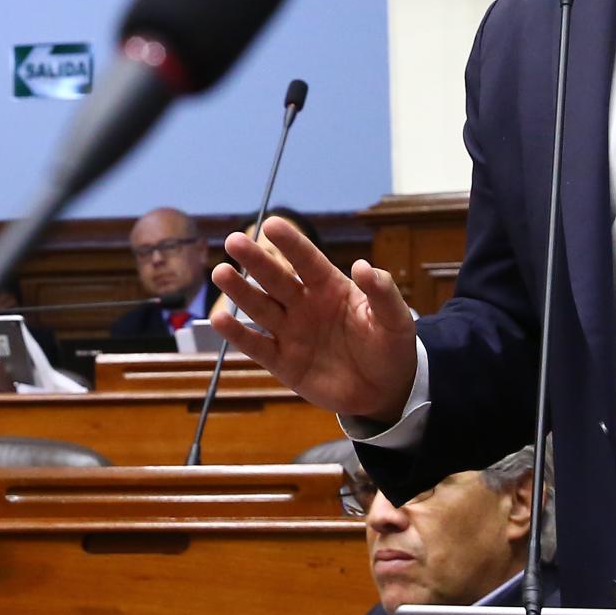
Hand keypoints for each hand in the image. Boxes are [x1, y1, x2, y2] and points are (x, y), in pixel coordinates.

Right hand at [205, 215, 420, 426]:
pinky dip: (238, 335)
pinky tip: (219, 320)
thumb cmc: (389, 347)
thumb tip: (363, 266)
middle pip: (275, 279)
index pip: (307, 260)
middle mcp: (304, 304)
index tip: (272, 224)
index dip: (291, 243)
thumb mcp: (396, 320)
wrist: (384, 391)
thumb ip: (382, 292)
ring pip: (260, 307)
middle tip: (234, 240)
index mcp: (330, 287)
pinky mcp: (282, 362)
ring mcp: (291, 333)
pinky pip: (256, 346)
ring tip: (221, 273)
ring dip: (240, 291)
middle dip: (255, 260)